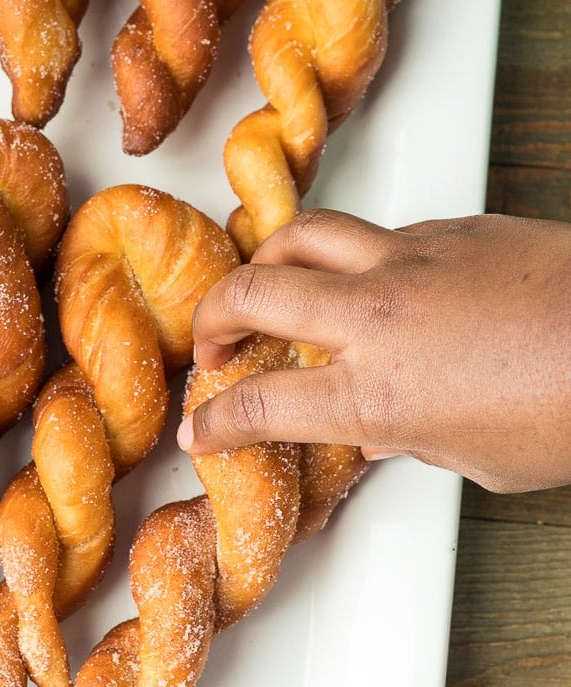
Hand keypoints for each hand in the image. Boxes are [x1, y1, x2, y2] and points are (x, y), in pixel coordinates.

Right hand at [181, 210, 570, 493]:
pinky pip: (378, 232)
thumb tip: (390, 427)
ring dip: (266, 262)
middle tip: (211, 342)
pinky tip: (372, 281)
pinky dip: (353, 256)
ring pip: (302, 235)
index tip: (203, 424)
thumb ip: (415, 436)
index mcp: (381, 392)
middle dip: (212, 319)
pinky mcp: (448, 229)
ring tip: (265, 285)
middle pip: (251, 295)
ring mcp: (410, 260)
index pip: (262, 404)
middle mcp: (379, 317)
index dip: (218, 420)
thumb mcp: (482, 458)